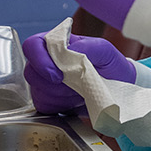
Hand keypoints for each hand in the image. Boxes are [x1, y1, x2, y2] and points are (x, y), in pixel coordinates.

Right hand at [22, 32, 136, 114]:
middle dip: (52, 83)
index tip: (57, 75)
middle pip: (31, 72)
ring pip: (37, 91)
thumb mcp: (106, 51)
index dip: (40, 61)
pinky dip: (59, 106)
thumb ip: (88, 47)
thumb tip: (70, 50)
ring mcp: (46, 82)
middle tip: (73, 87)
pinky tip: (73, 102)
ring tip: (78, 92)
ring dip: (59, 95)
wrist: (119, 88)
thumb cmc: (110, 65)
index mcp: (57, 44)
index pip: (32, 46)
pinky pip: (44, 105)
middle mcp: (47, 61)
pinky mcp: (49, 100)